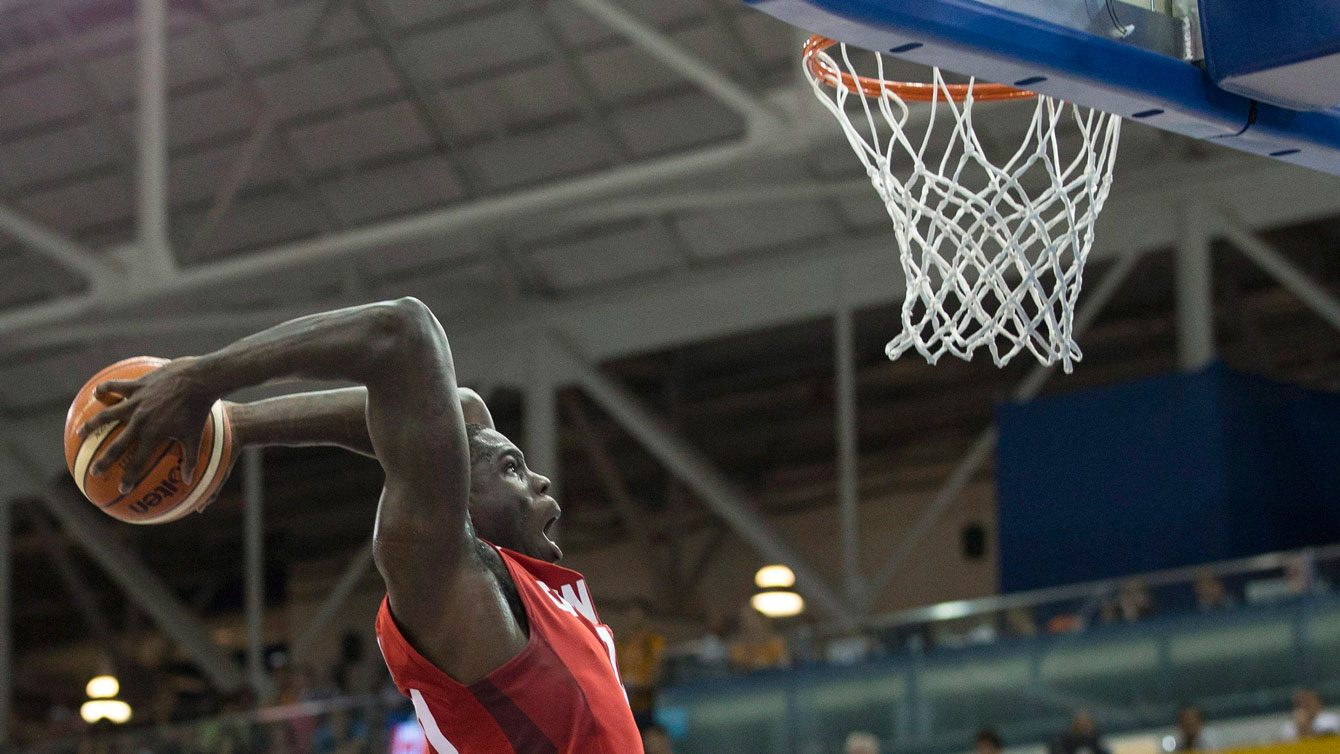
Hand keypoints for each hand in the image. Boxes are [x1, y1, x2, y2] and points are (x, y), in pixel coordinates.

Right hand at [77, 356, 216, 491]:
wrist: (199, 380)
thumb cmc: (199, 411)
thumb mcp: (195, 437)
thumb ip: (191, 460)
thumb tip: (188, 480)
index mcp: (153, 435)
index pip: (138, 462)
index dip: (129, 478)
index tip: (122, 490)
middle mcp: (140, 421)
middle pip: (116, 445)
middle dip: (103, 461)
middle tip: (93, 472)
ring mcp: (136, 402)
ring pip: (106, 415)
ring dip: (91, 425)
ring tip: (78, 433)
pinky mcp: (136, 385)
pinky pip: (114, 386)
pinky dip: (104, 389)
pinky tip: (96, 393)